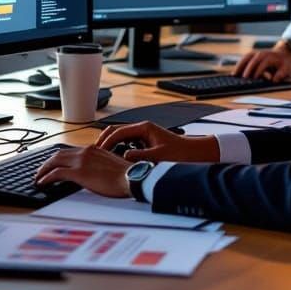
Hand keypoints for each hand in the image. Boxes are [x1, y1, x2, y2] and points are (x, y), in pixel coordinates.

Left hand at [34, 145, 131, 197]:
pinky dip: (46, 177)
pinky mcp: (79, 172)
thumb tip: (94, 173)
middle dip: (47, 162)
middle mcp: (85, 151)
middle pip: (58, 154)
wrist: (132, 178)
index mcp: (94, 149)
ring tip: (38, 177)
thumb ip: (99, 164)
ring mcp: (81, 161)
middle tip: (41, 171)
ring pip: (54, 161)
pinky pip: (56, 173)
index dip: (59, 158)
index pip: (70, 151)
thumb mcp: (111, 165)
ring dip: (43, 169)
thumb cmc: (127, 175)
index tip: (53, 164)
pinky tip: (42, 183)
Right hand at [95, 121, 219, 162]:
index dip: (106, 141)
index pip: (118, 132)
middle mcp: (143, 129)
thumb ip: (139, 156)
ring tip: (101, 158)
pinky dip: (119, 151)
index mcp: (144, 128)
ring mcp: (144, 136)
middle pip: (117, 132)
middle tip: (93, 153)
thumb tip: (122, 156)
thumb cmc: (181, 154)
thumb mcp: (158, 156)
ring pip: (121, 139)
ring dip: (111, 146)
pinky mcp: (147, 143)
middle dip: (104, 142)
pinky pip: (128, 145)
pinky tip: (116, 161)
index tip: (97, 151)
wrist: (197, 154)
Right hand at [233, 45, 290, 81]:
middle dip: (247, 69)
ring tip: (234, 75)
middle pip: (252, 60)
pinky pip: (245, 58)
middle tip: (243, 78)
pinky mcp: (253, 54)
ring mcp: (256, 53)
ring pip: (246, 58)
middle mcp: (261, 54)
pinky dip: (239, 64)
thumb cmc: (285, 63)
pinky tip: (235, 72)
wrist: (284, 52)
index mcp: (269, 57)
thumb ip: (280, 75)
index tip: (254, 79)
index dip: (258, 72)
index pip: (262, 64)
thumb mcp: (287, 69)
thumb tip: (273, 80)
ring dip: (240, 65)